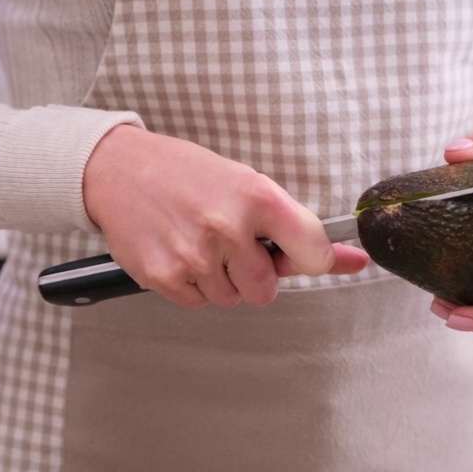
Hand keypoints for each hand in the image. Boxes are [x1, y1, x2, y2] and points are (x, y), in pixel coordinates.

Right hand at [82, 125, 370, 307]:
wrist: (119, 169)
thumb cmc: (189, 175)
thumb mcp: (247, 184)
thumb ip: (296, 228)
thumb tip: (353, 261)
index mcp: (258, 198)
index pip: (313, 253)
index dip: (313, 262)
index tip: (300, 257)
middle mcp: (228, 227)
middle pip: (265, 290)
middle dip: (253, 275)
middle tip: (231, 245)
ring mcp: (195, 255)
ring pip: (230, 299)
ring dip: (220, 279)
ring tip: (199, 242)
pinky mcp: (165, 276)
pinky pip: (198, 302)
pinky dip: (192, 285)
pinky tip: (179, 251)